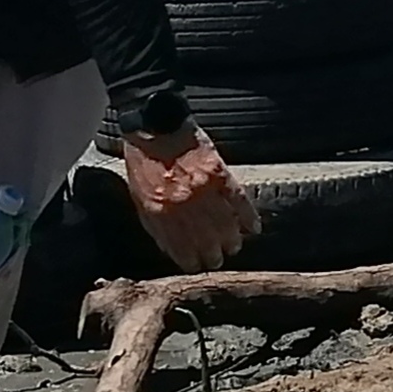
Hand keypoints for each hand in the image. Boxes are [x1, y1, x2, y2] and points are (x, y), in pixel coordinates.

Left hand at [122, 125, 258, 272]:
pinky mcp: (219, 172)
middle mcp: (183, 204)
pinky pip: (238, 199)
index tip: (197, 267)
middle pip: (204, 239)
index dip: (190, 260)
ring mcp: (203, 188)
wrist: (155, 125)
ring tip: (234, 248)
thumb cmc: (144, 160)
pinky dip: (248, 215)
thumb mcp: (138, 196)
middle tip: (218, 261)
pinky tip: (254, 227)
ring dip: (231, 240)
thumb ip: (153, 223)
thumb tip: (168, 247)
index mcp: (160, 210)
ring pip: (224, 223)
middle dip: (213, 255)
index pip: (179, 246)